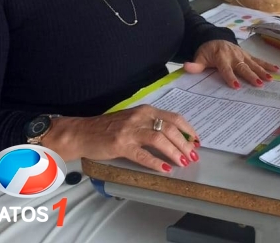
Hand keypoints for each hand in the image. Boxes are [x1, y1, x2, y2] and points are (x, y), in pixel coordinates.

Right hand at [42, 105, 200, 172]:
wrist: (82, 132)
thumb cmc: (108, 127)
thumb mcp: (133, 119)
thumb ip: (151, 123)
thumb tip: (174, 136)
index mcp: (146, 110)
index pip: (174, 118)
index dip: (188, 130)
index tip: (197, 141)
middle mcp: (140, 117)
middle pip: (170, 129)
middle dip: (185, 143)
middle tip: (193, 155)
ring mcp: (130, 131)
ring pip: (159, 139)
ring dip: (174, 151)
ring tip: (183, 162)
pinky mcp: (121, 145)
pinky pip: (142, 154)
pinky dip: (156, 162)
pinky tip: (165, 168)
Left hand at [184, 39, 279, 87]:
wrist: (214, 38)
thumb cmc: (207, 51)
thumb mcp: (199, 57)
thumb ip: (195, 65)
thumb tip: (186, 67)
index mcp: (221, 57)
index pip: (226, 69)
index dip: (231, 77)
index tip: (236, 86)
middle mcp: (234, 56)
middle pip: (243, 67)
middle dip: (251, 76)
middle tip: (259, 84)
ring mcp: (242, 55)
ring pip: (253, 64)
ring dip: (262, 71)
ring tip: (270, 79)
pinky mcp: (247, 55)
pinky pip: (258, 60)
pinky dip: (267, 64)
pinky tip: (276, 70)